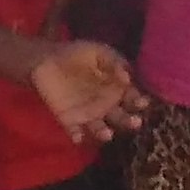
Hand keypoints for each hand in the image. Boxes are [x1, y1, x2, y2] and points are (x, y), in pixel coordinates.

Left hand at [30, 41, 147, 147]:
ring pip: (100, 128)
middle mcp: (105, 105)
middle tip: (135, 122)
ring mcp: (87, 114)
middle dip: (128, 121)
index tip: (143, 103)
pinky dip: (77, 135)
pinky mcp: (69, 119)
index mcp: (115, 88)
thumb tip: (127, 77)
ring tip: (107, 134)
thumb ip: (114, 62)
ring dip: (104, 133)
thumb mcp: (98, 52)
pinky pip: (75, 130)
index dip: (137, 101)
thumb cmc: (77, 54)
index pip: (131, 98)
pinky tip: (78, 137)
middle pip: (120, 117)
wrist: (47, 59)